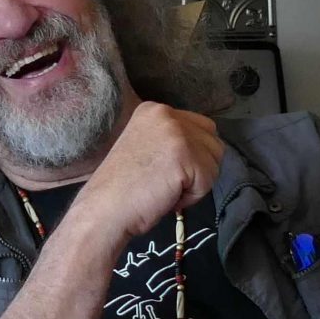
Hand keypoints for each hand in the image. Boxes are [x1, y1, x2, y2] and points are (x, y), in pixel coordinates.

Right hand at [72, 102, 223, 253]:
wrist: (104, 209)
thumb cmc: (122, 187)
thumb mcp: (147, 147)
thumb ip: (172, 139)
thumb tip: (204, 149)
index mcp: (154, 110)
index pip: (201, 127)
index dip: (192, 156)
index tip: (165, 170)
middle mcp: (166, 113)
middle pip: (213, 141)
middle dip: (199, 167)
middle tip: (168, 181)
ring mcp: (176, 132)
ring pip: (214, 160)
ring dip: (197, 182)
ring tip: (166, 188)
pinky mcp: (185, 155)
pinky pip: (208, 180)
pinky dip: (193, 196)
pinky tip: (168, 195)